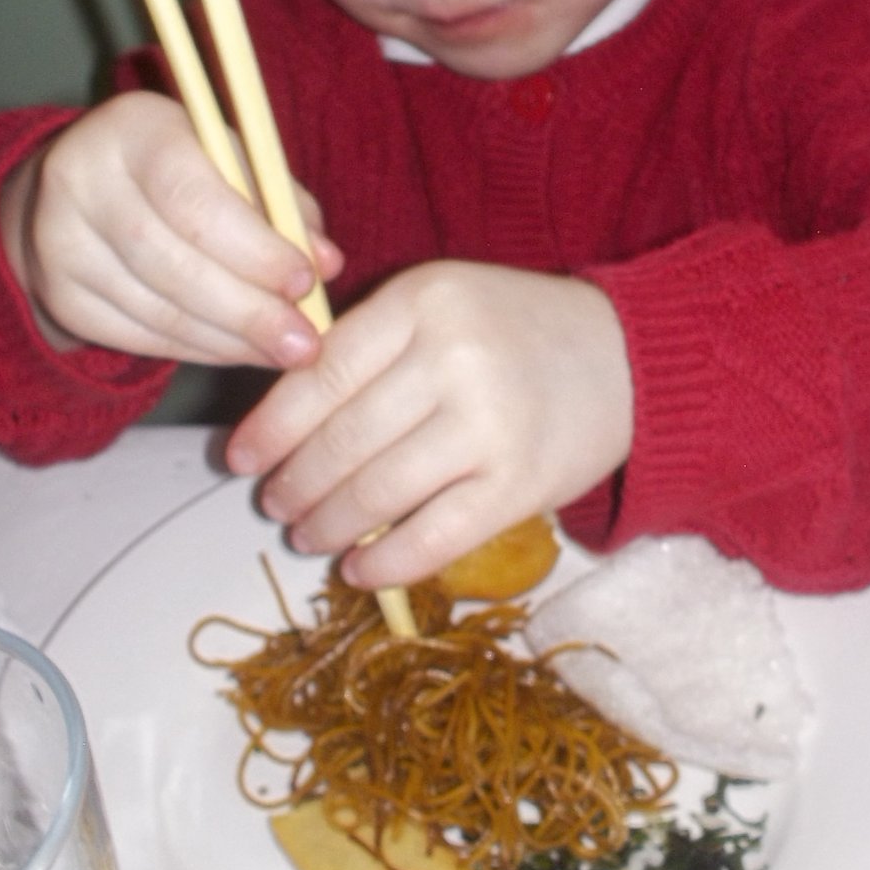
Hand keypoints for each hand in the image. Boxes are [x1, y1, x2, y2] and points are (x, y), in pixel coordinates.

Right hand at [0, 91, 341, 365]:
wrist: (81, 189)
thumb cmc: (181, 167)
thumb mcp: (230, 158)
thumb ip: (281, 202)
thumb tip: (326, 262)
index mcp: (133, 127)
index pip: (190, 195)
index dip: (252, 246)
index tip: (304, 282)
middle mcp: (80, 179)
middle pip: (171, 262)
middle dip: (248, 310)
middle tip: (304, 342)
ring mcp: (59, 243)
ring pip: (157, 310)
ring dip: (231, 340)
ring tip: (283, 350)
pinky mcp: (60, 296)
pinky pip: (139, 337)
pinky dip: (199, 349)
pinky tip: (238, 350)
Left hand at [226, 262, 633, 586]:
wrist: (629, 358)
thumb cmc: (515, 331)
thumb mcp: (442, 304)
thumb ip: (370, 345)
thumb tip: (280, 417)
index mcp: (424, 301)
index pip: (322, 374)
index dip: (271, 426)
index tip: (240, 458)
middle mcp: (454, 358)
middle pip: (343, 439)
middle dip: (295, 483)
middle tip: (275, 502)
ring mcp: (489, 424)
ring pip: (378, 491)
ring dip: (329, 524)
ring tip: (308, 534)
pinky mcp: (520, 484)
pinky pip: (433, 536)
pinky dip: (385, 561)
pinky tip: (359, 568)